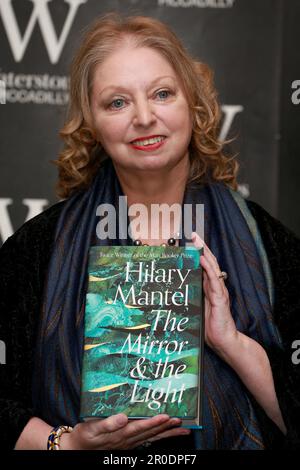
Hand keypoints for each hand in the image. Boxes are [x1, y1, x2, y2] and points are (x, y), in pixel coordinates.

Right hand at [60, 413, 189, 449]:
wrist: (77, 449)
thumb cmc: (84, 436)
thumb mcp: (91, 428)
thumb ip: (107, 423)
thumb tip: (123, 417)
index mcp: (120, 434)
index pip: (140, 427)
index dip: (153, 422)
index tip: (166, 416)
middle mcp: (127, 440)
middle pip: (150, 433)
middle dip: (166, 427)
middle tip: (181, 421)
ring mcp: (129, 443)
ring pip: (152, 438)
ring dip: (167, 433)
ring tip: (183, 429)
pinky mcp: (128, 442)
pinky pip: (148, 439)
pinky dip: (159, 435)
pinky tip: (167, 432)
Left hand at [192, 232, 237, 353]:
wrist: (223, 340)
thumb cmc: (210, 327)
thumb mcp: (197, 308)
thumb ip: (190, 298)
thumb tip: (175, 290)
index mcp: (209, 288)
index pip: (204, 266)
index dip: (198, 253)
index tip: (190, 242)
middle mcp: (215, 286)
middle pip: (209, 262)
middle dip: (201, 247)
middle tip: (193, 234)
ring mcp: (219, 290)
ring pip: (212, 266)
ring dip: (204, 252)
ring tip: (197, 240)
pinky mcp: (220, 297)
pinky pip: (214, 278)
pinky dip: (208, 266)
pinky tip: (202, 258)